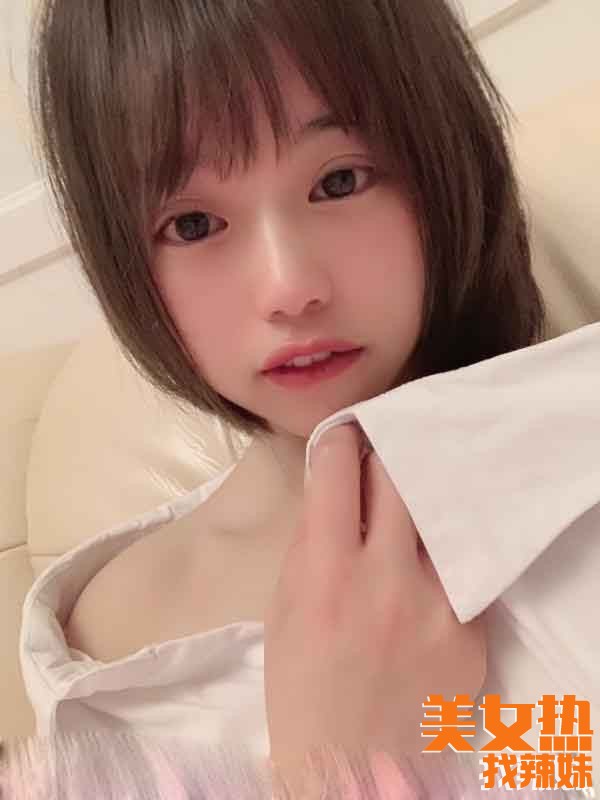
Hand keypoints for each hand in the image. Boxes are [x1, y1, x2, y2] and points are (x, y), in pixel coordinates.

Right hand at [264, 424, 485, 789]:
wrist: (353, 766)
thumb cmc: (302, 686)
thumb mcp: (284, 608)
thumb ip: (311, 543)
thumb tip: (334, 488)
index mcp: (326, 573)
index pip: (340, 471)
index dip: (340, 441)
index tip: (344, 437)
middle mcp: (388, 580)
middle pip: (403, 477)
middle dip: (387, 460)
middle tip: (382, 464)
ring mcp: (439, 606)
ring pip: (441, 516)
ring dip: (421, 507)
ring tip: (412, 512)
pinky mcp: (474, 632)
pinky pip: (462, 571)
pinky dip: (443, 561)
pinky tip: (428, 575)